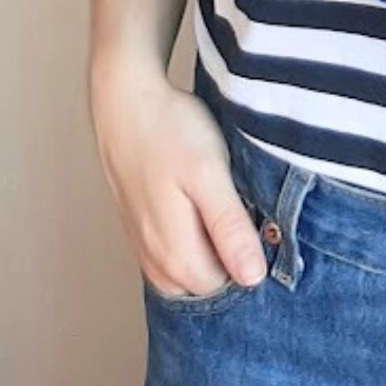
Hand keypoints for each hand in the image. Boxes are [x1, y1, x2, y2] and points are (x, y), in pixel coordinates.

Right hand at [87, 53, 267, 297]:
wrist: (124, 100)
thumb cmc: (168, 130)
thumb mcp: (210, 173)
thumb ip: (229, 227)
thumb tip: (253, 277)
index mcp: (177, 254)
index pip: (230, 286)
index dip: (252, 257)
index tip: (262, 223)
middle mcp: (155, 260)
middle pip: (208, 283)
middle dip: (231, 256)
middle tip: (243, 208)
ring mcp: (142, 245)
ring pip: (187, 271)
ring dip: (210, 249)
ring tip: (220, 205)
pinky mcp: (137, 228)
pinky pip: (170, 255)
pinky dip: (190, 241)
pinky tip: (198, 207)